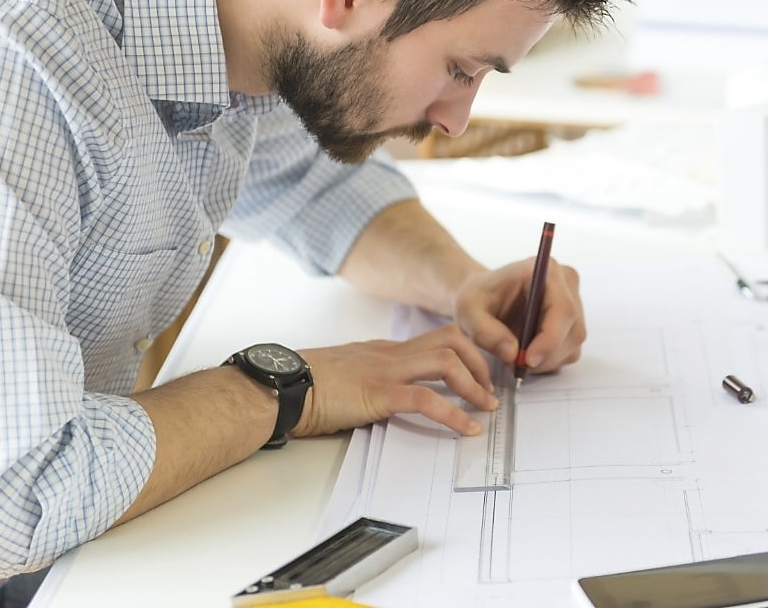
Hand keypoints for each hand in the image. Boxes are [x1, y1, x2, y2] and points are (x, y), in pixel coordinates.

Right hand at [291, 327, 498, 437]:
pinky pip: (425, 398)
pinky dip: (452, 414)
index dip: (466, 352)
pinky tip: (466, 429)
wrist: (277, 388)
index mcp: (383, 350)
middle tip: (490, 392)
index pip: (437, 338)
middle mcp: (389, 353)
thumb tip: (391, 397)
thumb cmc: (303, 387)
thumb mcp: (347, 376)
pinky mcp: (377, 393)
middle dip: (479, 363)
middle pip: (451, 340)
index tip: (481, 374)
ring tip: (486, 410)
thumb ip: (371, 379)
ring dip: (474, 386)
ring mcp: (384, 370)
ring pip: (446, 361)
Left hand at [453, 256, 585, 375]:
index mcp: (546, 271)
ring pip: (573, 344)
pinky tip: (527, 353)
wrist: (483, 296)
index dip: (550, 339)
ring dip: (546, 360)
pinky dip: (549, 360)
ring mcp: (575, 302)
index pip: (563, 309)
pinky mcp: (573, 322)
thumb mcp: (468, 311)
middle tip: (516, 365)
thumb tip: (511, 353)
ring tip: (516, 357)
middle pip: (573, 330)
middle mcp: (567, 283)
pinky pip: (570, 350)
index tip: (528, 360)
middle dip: (546, 355)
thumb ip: (484, 331)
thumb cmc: (477, 297)